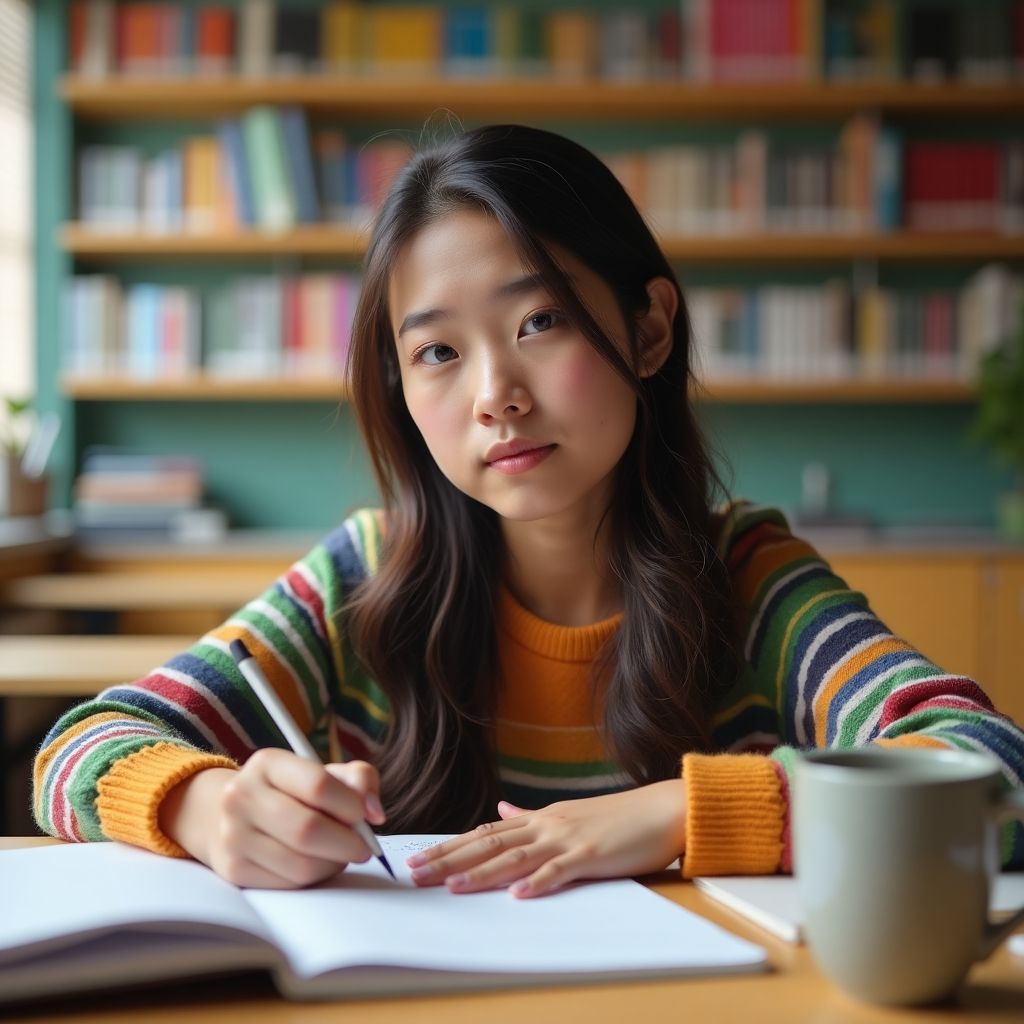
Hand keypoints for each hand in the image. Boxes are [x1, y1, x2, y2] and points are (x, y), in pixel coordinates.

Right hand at [159, 750, 385, 888]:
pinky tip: (317, 863)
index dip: (350, 804)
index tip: (363, 816)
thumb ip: (359, 780)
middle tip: (364, 847)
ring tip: (339, 854)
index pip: (318, 785)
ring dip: (333, 864)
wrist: (230, 814)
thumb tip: (374, 814)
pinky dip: (313, 878)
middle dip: (347, 843)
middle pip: (308, 829)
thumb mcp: (325, 772)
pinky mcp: (234, 870)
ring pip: (300, 864)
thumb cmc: (292, 792)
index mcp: (267, 763)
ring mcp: (234, 836)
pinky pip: (288, 884)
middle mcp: (242, 796)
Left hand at [406, 779, 685, 898]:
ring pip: (516, 856)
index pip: (485, 833)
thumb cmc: (618, 817)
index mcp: (540, 818)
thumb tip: (500, 811)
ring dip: (482, 872)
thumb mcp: (568, 814)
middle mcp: (547, 825)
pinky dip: (538, 882)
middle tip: (415, 872)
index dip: (450, 846)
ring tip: (451, 886)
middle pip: (489, 843)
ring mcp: (568, 838)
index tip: (419, 857)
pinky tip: (518, 894)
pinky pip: (560, 870)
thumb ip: (531, 817)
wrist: (661, 809)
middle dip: (450, 859)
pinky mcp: (591, 853)